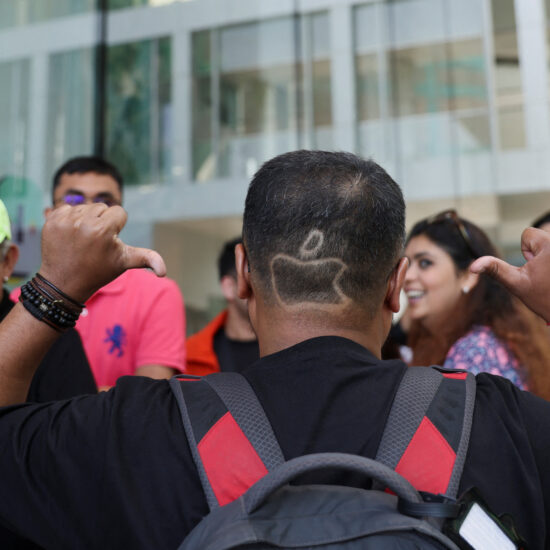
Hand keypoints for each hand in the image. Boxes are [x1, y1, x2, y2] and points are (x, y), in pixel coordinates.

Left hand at [39, 204, 165, 302]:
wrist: (64, 283)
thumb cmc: (98, 271)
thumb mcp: (125, 263)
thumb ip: (148, 259)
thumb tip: (163, 272)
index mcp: (104, 230)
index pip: (118, 212)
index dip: (117, 227)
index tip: (109, 242)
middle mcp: (83, 222)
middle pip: (102, 207)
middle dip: (102, 221)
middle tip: (95, 242)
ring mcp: (65, 221)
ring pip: (85, 207)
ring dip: (86, 219)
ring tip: (83, 239)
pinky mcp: (51, 220)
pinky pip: (66, 208)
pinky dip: (70, 219)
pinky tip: (70, 235)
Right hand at [470, 227, 549, 321]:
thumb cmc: (545, 300)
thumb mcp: (516, 284)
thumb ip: (495, 269)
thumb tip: (472, 267)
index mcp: (549, 244)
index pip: (528, 234)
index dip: (527, 253)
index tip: (538, 270)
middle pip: (542, 238)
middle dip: (541, 255)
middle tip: (548, 276)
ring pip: (549, 245)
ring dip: (549, 259)